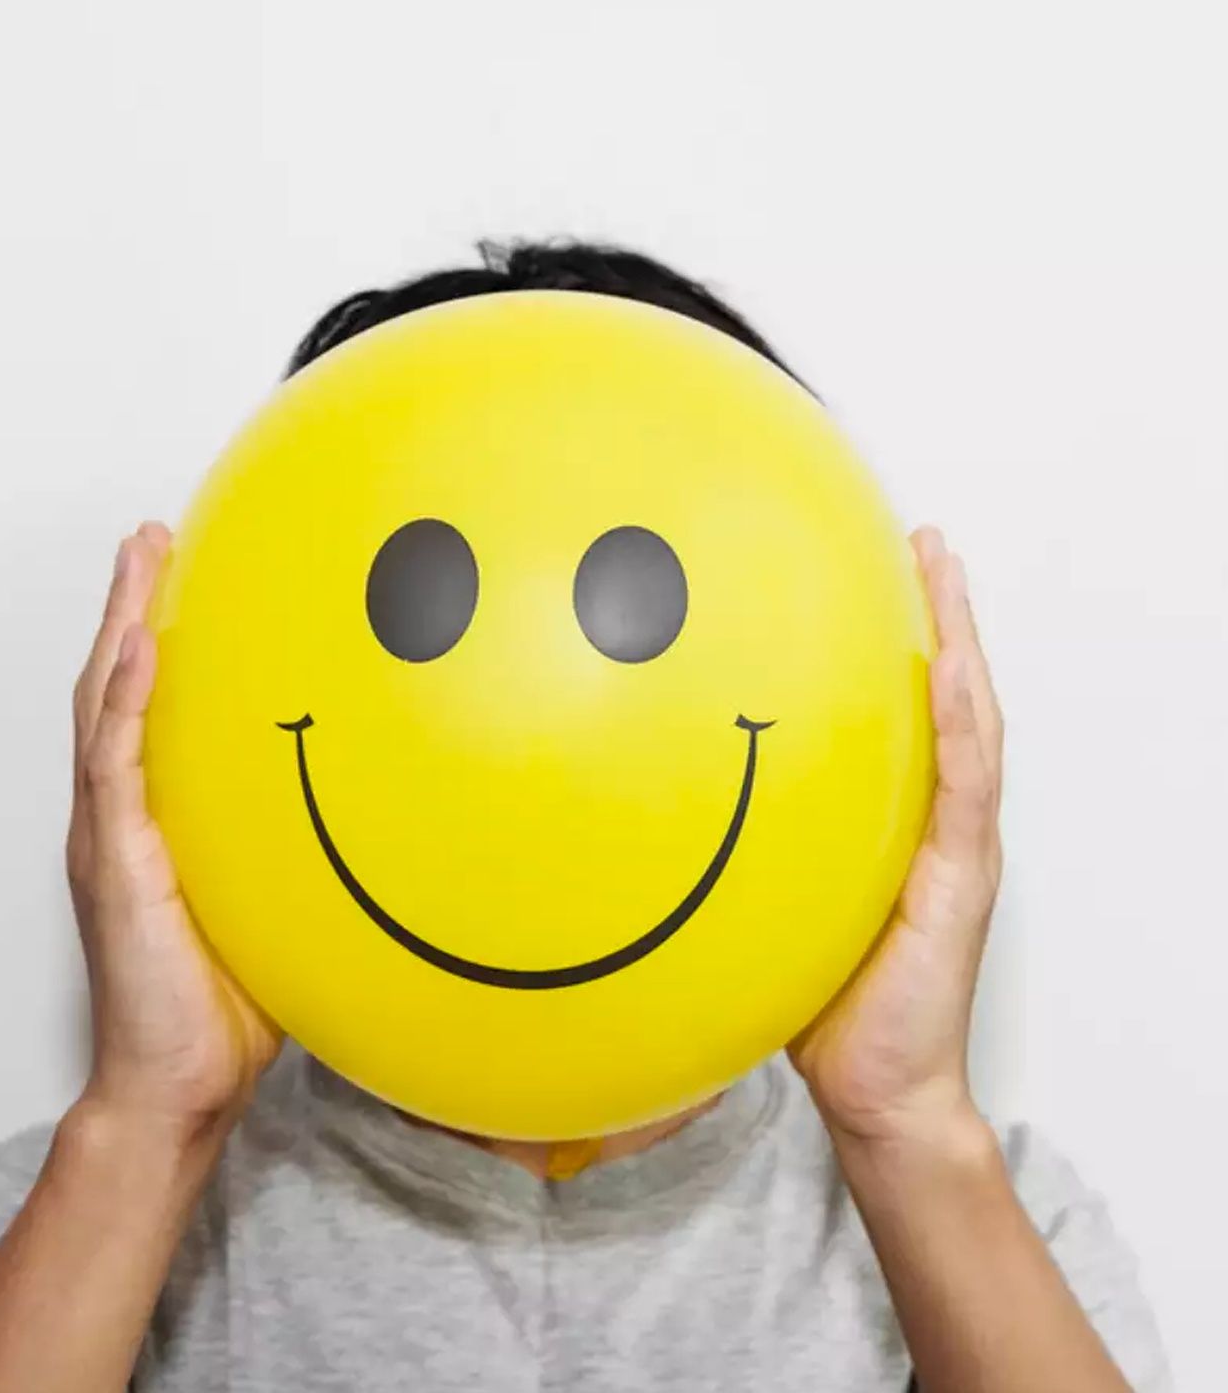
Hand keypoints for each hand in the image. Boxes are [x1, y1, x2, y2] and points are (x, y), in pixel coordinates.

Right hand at [66, 522, 279, 1138]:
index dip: (157, 643)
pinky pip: (116, 771)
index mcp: (157, 821)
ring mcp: (112, 839)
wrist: (180, 1084)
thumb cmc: (227, 1004)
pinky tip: (142, 652)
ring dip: (119, 628)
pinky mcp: (115, 867)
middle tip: (148, 537)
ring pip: (103, 709)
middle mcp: (125, 817)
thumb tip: (383, 815)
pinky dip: (124, 706)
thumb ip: (303, 851)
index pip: (152, 711)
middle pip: (117, 688)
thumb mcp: (277, 904)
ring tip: (137, 557)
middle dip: (131, 608)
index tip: (180, 580)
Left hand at [788, 527, 1002, 1145]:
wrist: (875, 1089)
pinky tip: (948, 666)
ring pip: (970, 722)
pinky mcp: (960, 878)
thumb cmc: (821, 999)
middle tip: (922, 540)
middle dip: (939, 615)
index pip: (905, 714)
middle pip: (946, 698)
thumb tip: (658, 801)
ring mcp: (956, 846)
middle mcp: (933, 820)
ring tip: (942, 565)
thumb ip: (749, 846)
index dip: (900, 644)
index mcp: (895, 820)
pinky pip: (964, 785)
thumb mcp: (777, 901)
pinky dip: (960, 721)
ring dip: (960, 641)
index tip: (874, 574)